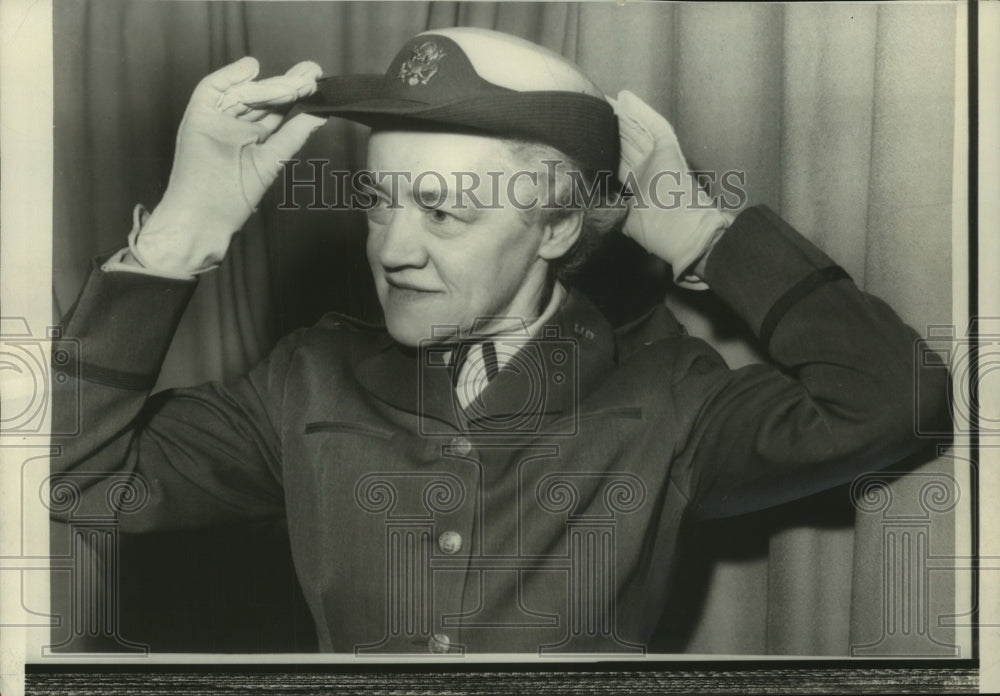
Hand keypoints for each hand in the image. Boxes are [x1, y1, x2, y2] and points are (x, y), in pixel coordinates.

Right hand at [132, 57, 326, 274]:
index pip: (275, 109)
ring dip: (269, 84)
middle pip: (261, 98)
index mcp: (250, 137)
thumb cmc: (231, 201)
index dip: (295, 94)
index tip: (316, 83)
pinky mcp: (197, 119)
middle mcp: (233, 125)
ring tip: (297, 79)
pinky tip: (252, 69)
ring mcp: (215, 121)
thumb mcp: (271, 161)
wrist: (202, 221)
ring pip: (243, 93)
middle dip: (287, 84)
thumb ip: (292, 134)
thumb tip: (319, 114)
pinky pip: (210, 90)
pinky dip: (230, 77)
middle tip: (313, 72)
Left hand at [611, 90, 729, 288]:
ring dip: (622, 114)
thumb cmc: (662, 233)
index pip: (618, 161)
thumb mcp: (630, 223)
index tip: (588, 139)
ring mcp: (659, 158)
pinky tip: (625, 96)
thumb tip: (597, 206)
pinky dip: (640, 111)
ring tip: (605, 98)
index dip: (604, 149)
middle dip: (611, 127)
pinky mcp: (668, 150)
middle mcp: (649, 168)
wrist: (688, 235)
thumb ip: (616, 210)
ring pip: (638, 130)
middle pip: (626, 142)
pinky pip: (653, 126)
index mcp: (640, 185)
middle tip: (593, 108)